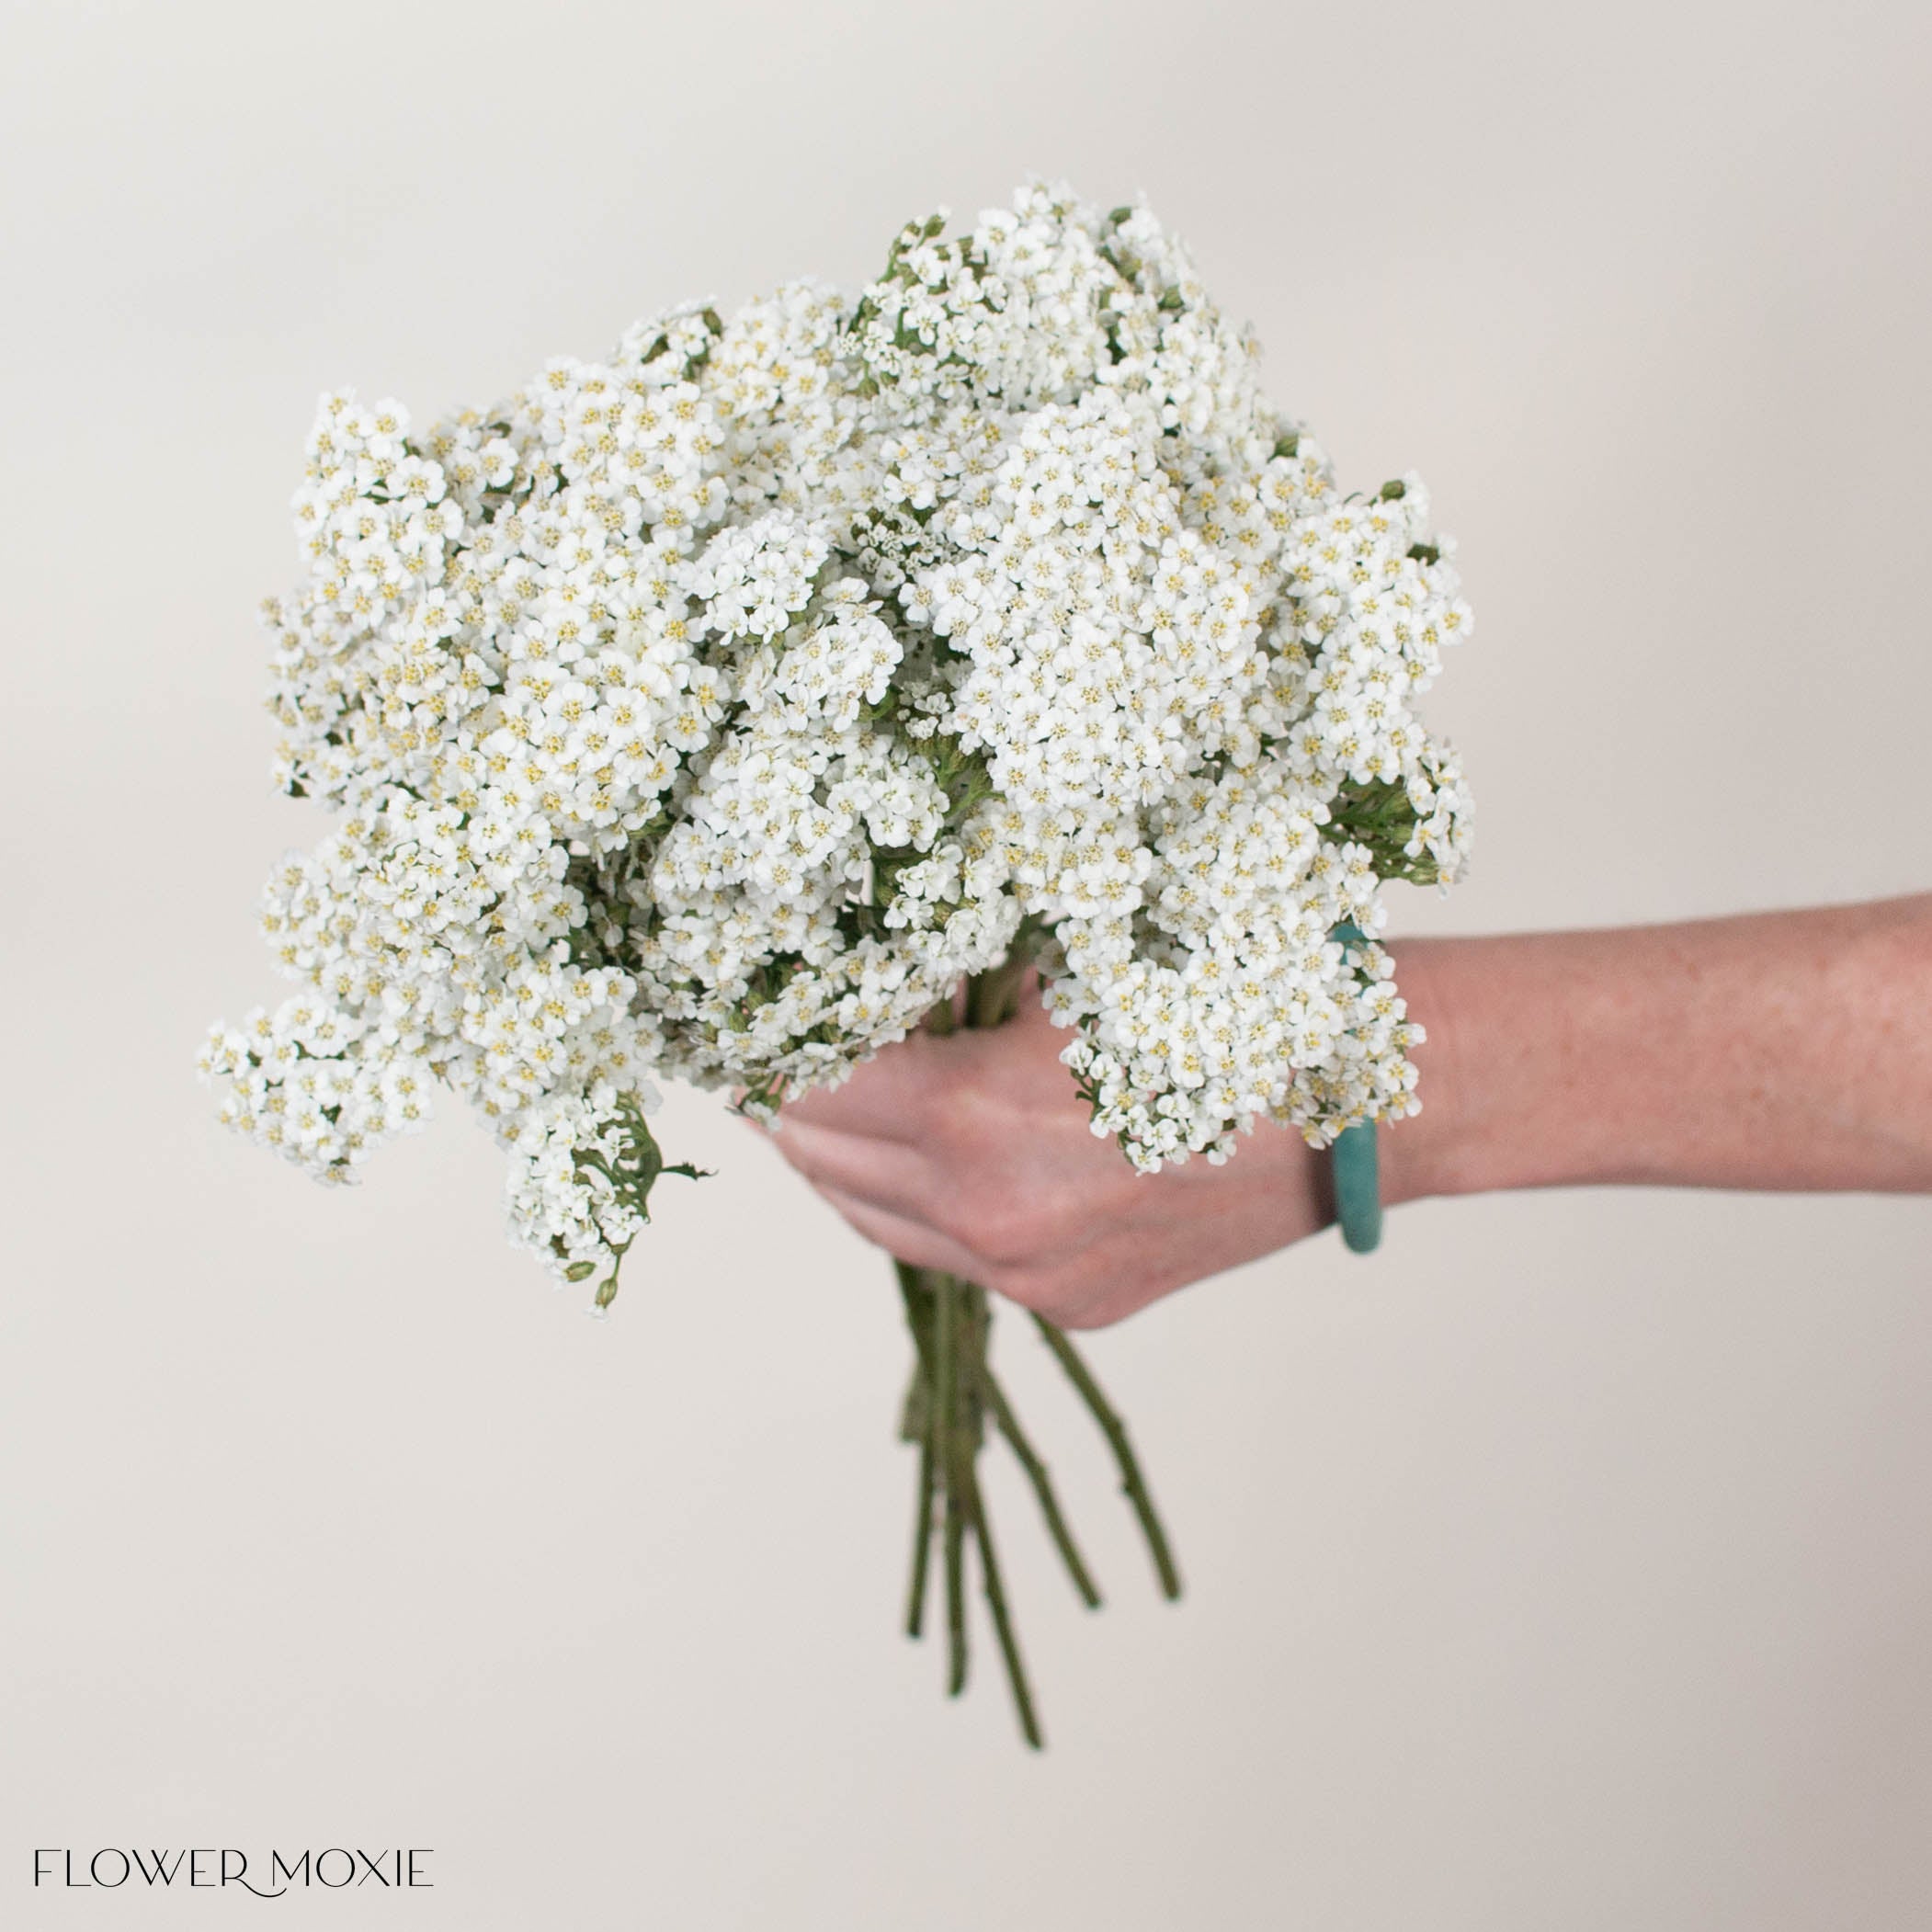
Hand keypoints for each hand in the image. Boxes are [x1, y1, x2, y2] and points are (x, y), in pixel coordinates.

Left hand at [763, 983, 1344, 1329]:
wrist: (1363, 1105)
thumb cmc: (1231, 1000)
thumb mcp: (1072, 961)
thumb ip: (952, 984)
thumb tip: (861, 979)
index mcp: (976, 1120)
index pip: (808, 1092)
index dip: (763, 1051)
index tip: (734, 1019)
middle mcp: (990, 1220)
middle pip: (822, 1164)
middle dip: (790, 1103)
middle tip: (771, 1049)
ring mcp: (1033, 1277)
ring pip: (876, 1222)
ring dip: (846, 1158)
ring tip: (837, 1095)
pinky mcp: (1074, 1306)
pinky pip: (953, 1255)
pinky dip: (923, 1201)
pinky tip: (937, 1146)